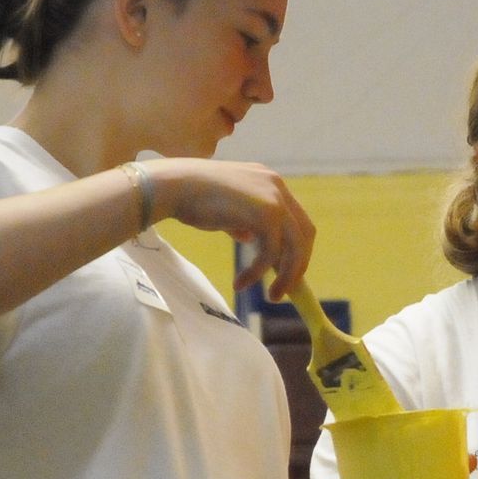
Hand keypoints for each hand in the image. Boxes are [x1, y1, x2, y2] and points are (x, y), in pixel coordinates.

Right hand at [152, 158, 313, 297]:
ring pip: (294, 248)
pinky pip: (270, 253)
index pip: (297, 219)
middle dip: (297, 265)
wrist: (172, 187)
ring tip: (272, 297)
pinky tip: (240, 284)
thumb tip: (250, 237)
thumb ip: (242, 221)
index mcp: (270, 181)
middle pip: (305, 234)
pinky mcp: (265, 214)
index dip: (296, 248)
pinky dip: (258, 273)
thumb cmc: (191, 197)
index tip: (286, 271)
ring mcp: (274, 199)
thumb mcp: (226, 209)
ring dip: (286, 276)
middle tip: (284, 290)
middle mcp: (277, 186)